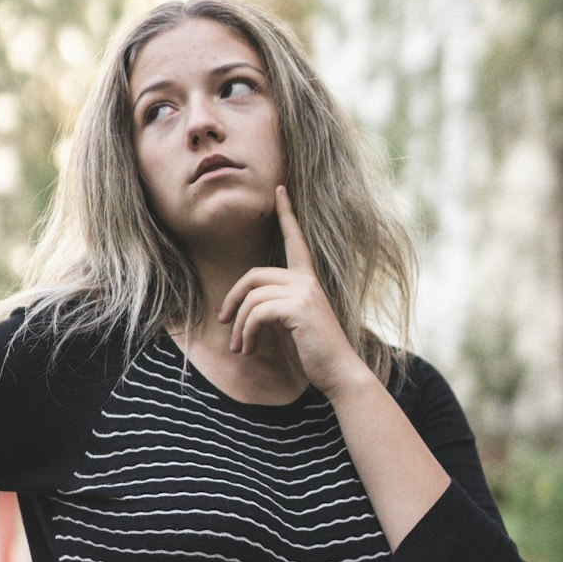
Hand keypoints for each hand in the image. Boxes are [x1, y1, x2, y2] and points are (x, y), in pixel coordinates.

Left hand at [219, 185, 368, 401]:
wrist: (339, 373)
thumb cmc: (315, 353)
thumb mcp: (291, 326)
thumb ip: (273, 309)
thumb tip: (242, 310)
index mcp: (308, 281)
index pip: (296, 240)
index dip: (287, 214)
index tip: (280, 189)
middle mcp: (307, 281)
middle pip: (254, 275)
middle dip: (232, 300)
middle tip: (224, 322)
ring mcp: (304, 292)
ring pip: (252, 298)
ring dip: (238, 327)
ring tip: (240, 348)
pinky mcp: (298, 308)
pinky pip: (256, 313)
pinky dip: (246, 332)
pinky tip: (249, 348)